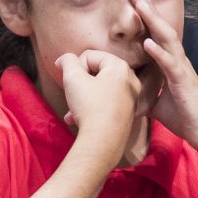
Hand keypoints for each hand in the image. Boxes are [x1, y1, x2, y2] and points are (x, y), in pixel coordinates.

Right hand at [55, 49, 138, 163]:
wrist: (103, 141)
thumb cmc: (90, 106)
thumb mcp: (72, 78)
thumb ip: (67, 61)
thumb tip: (66, 59)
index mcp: (120, 67)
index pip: (90, 56)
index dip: (75, 68)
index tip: (69, 82)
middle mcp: (131, 80)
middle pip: (96, 73)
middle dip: (79, 84)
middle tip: (72, 94)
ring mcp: (131, 97)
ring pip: (99, 90)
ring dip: (82, 98)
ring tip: (72, 110)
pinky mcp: (128, 113)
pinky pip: (106, 103)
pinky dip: (91, 108)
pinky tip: (77, 119)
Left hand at [129, 0, 197, 156]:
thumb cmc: (187, 120)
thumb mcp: (158, 106)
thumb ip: (144, 96)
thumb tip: (125, 96)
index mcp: (172, 65)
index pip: (156, 35)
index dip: (145, 17)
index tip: (131, 0)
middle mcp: (178, 62)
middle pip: (161, 29)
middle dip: (147, 9)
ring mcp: (182, 71)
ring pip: (167, 39)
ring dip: (152, 21)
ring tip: (139, 4)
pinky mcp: (184, 84)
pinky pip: (170, 65)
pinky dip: (158, 52)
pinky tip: (147, 42)